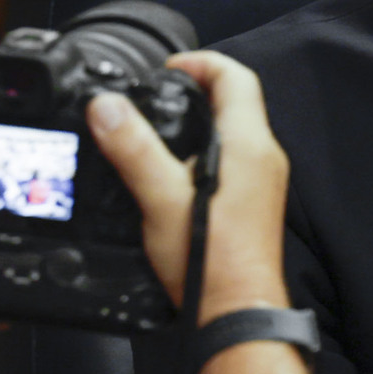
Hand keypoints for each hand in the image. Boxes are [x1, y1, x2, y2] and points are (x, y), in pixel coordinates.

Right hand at [90, 52, 290, 324]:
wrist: (237, 311)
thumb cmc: (210, 261)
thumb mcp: (159, 197)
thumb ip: (133, 148)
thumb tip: (108, 106)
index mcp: (249, 144)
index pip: (235, 77)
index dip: (201, 62)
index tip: (169, 68)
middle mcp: (264, 157)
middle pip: (237, 101)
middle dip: (198, 88)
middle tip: (161, 92)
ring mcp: (263, 181)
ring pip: (236, 131)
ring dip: (202, 120)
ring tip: (162, 126)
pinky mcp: (255, 203)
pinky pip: (235, 159)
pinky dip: (208, 149)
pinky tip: (177, 169)